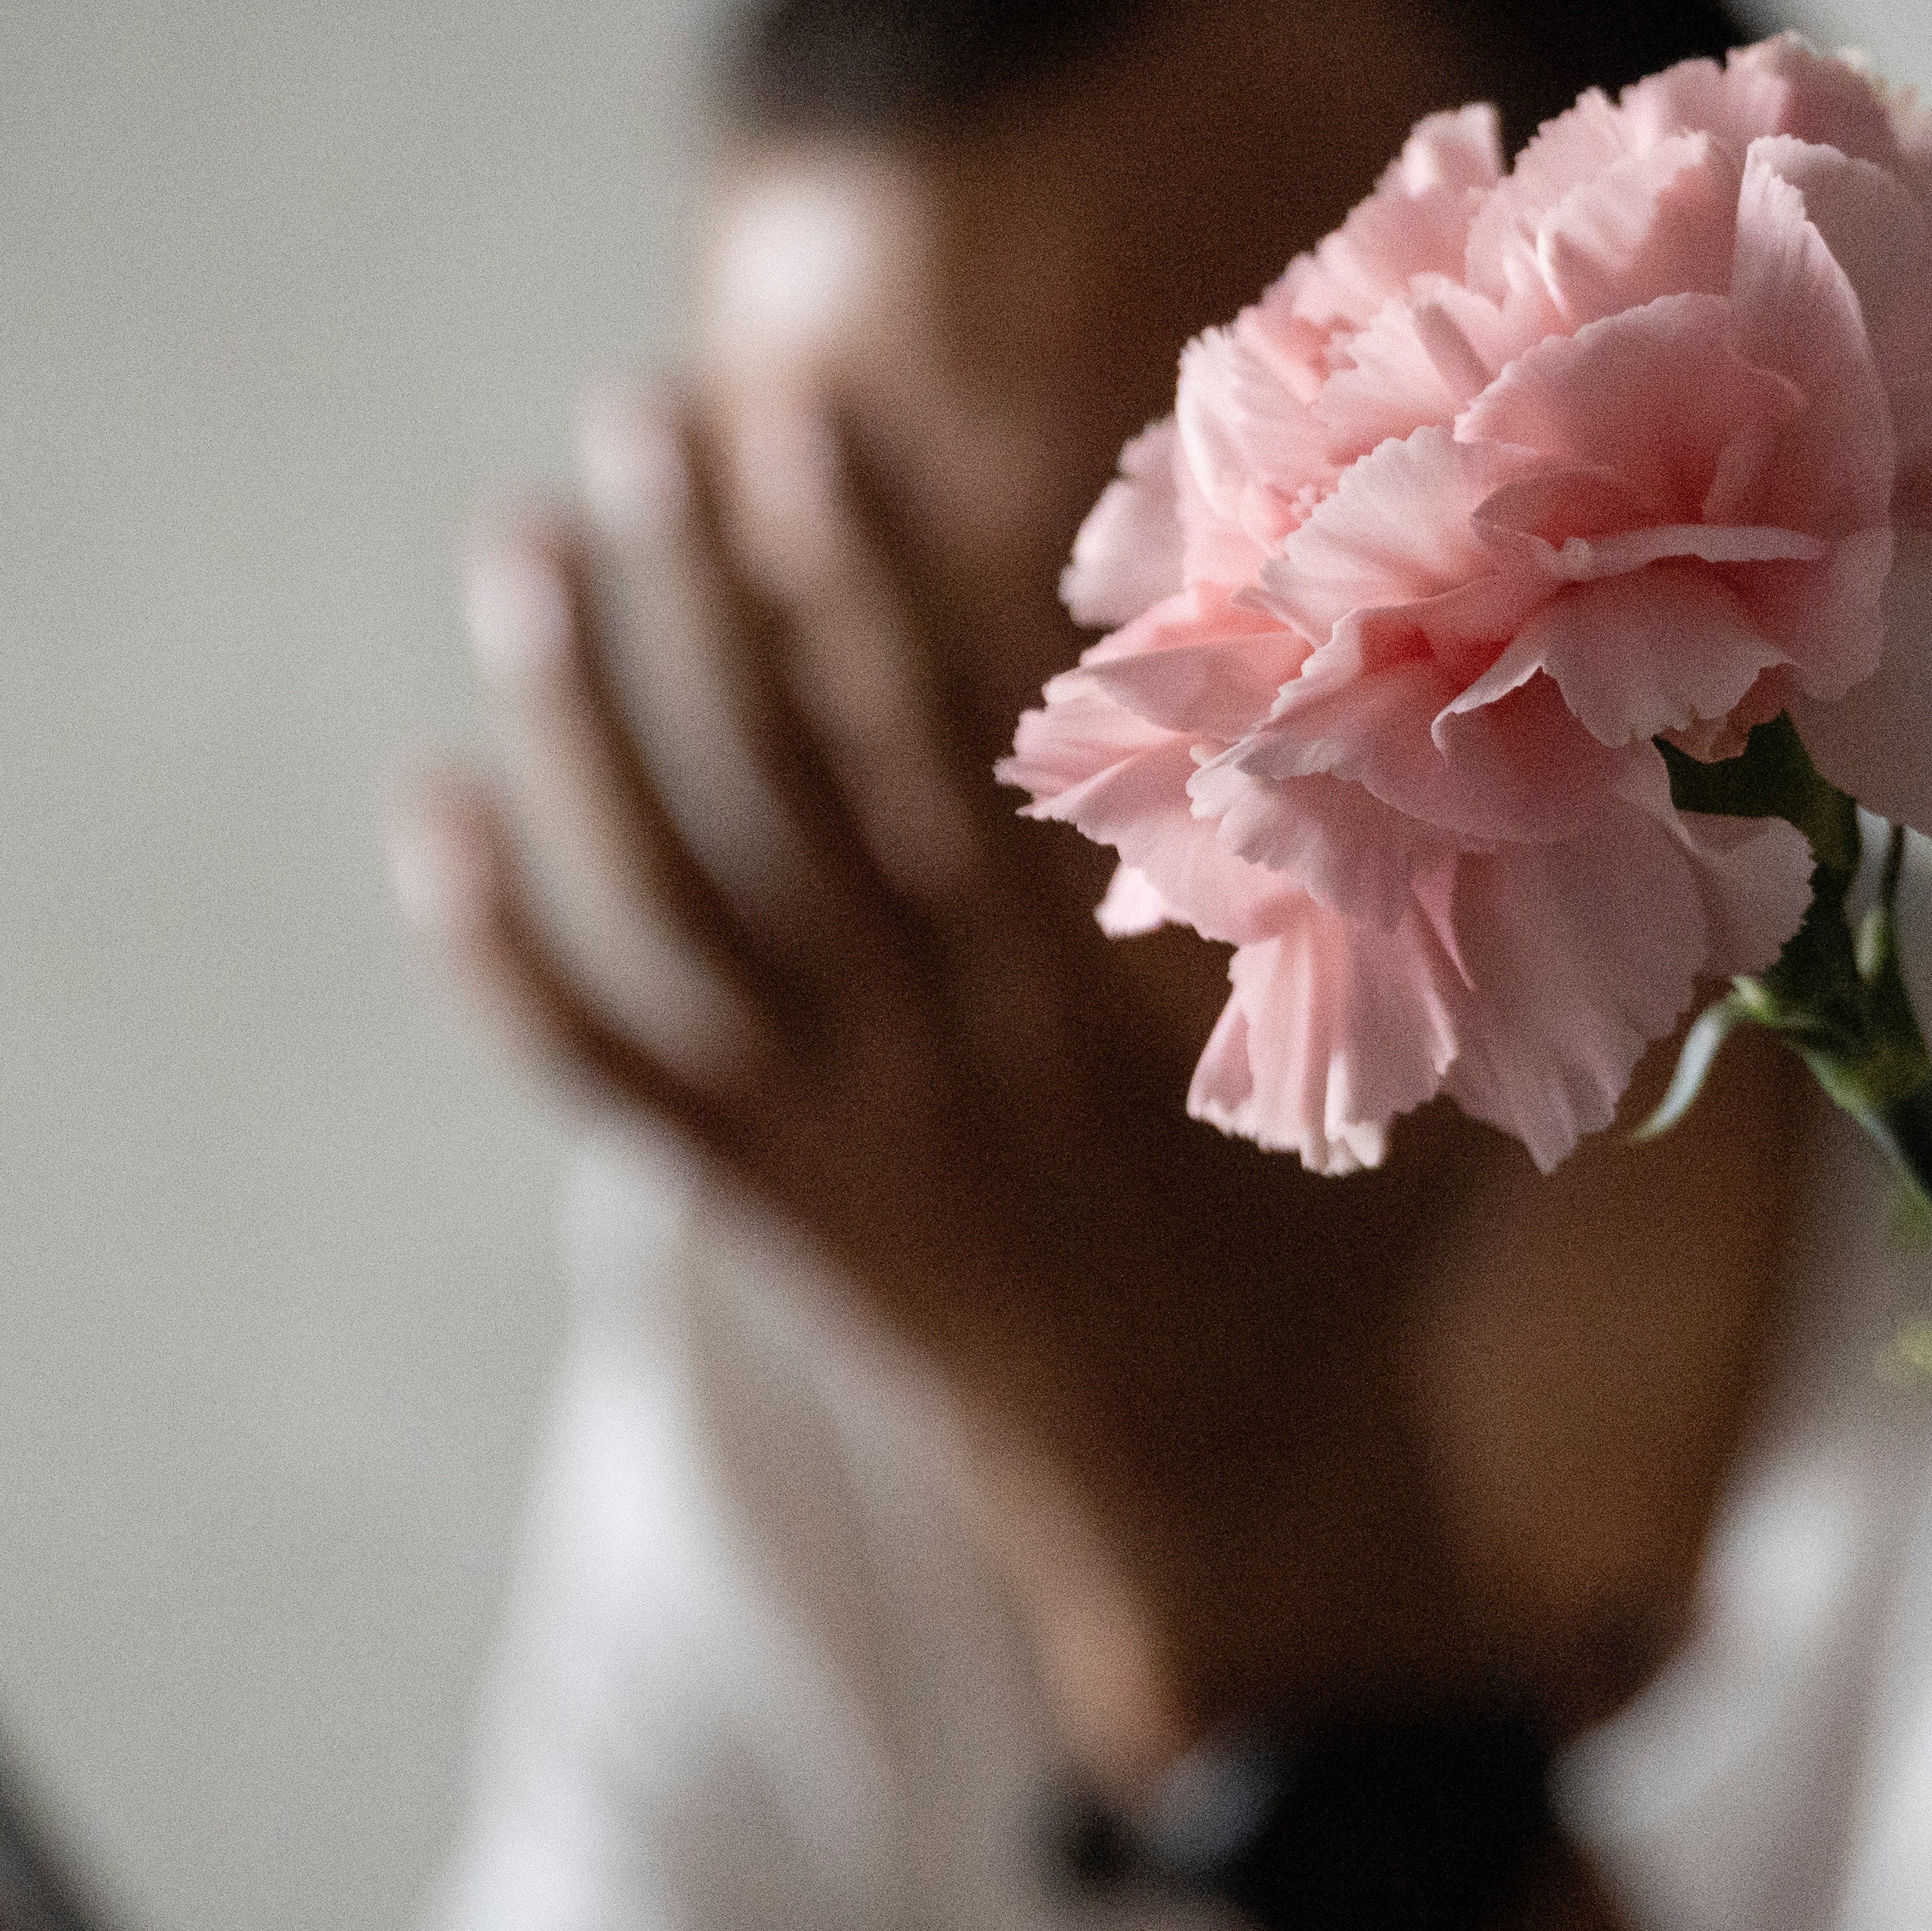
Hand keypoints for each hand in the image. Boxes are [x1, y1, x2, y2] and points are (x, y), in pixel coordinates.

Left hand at [398, 385, 1509, 1779]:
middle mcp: (933, 1063)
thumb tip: (1496, 728)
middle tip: (648, 413)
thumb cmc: (1349, 1285)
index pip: (951, 756)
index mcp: (1081, 1019)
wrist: (1229, 1517)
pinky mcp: (770, 1201)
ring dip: (585, 717)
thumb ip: (1445, 931)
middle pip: (786, 784)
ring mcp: (833, 1136)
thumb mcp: (1424, 1109)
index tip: (820, 425)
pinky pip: (602, 1066)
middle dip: (712, 588)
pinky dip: (502, 948)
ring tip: (528, 542)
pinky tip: (435, 810)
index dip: (871, 583)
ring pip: (663, 897)